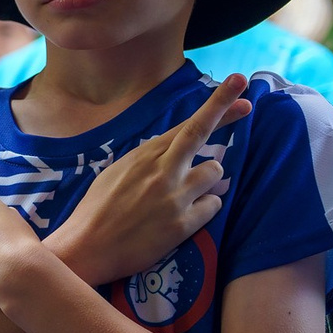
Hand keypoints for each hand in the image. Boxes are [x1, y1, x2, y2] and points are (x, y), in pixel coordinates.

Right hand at [53, 74, 248, 285]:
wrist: (84, 249)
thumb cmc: (96, 211)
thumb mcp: (116, 174)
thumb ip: (148, 161)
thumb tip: (177, 153)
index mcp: (144, 156)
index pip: (186, 125)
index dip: (216, 104)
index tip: (236, 83)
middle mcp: (162, 171)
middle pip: (202, 135)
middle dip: (226, 112)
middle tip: (248, 103)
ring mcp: (174, 197)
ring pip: (215, 173)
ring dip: (207, 181)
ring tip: (185, 195)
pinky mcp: (182, 224)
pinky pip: (213, 205)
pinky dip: (204, 208)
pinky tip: (183, 217)